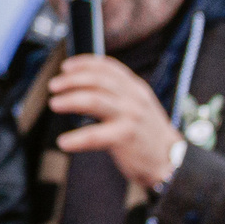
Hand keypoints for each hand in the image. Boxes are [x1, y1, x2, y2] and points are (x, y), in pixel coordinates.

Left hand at [48, 53, 181, 188]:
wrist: (171, 160)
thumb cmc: (146, 132)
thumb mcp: (137, 105)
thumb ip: (117, 93)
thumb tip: (82, 82)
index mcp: (136, 88)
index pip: (108, 67)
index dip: (84, 63)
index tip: (65, 67)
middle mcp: (134, 98)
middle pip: (98, 80)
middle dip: (72, 80)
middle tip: (54, 86)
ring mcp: (131, 116)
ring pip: (94, 100)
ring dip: (70, 100)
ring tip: (55, 104)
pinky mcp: (126, 137)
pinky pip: (95, 135)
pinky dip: (77, 138)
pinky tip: (63, 142)